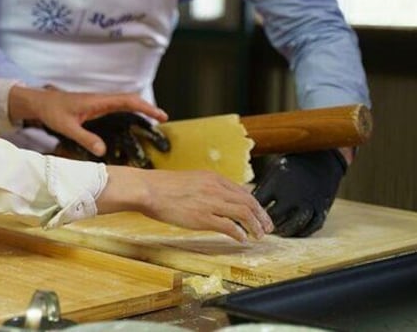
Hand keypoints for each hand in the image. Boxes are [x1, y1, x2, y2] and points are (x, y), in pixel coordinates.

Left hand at [7, 87, 166, 155]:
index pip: (127, 101)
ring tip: (153, 121)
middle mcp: (101, 99)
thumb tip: (103, 151)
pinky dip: (129, 112)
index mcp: (98, 101)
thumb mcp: (67, 127)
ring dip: (139, 109)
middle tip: (163, 119)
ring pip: (124, 103)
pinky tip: (132, 122)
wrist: (40, 102)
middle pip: (130, 100)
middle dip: (148, 108)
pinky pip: (116, 107)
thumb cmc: (52, 111)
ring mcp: (98, 102)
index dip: (145, 107)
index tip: (160, 115)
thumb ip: (85, 138)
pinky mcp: (94, 107)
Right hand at [98, 166, 273, 241]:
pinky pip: (229, 226)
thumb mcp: (190, 180)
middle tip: (267, 227)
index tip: (259, 214)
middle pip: (249, 202)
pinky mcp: (203, 217)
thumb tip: (216, 199)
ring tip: (259, 235)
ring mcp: (210, 202)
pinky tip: (242, 239)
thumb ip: (206, 188)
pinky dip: (239, 233)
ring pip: (244, 213)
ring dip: (255, 225)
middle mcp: (215, 188)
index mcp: (212, 178)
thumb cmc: (162, 187)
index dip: (255, 204)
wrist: (148, 189)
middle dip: (262, 216)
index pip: (243, 191)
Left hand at [252, 150, 347, 236]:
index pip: (259, 204)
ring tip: (277, 232)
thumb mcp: (273, 172)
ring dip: (284, 230)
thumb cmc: (291, 167)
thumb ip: (263, 189)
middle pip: (276, 217)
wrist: (320, 160)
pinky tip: (294, 231)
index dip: (252, 211)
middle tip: (261, 228)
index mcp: (277, 185)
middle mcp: (292, 195)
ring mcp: (308, 203)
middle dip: (266, 224)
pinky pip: (312, 226)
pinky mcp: (321, 208)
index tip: (249, 215)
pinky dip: (302, 232)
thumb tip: (246, 205)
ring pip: (294, 224)